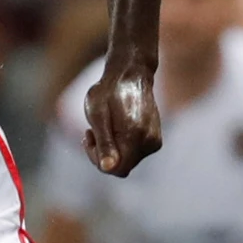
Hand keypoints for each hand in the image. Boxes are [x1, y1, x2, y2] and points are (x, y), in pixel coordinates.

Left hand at [83, 59, 161, 175]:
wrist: (130, 74)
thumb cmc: (109, 92)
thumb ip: (105, 143)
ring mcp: (154, 141)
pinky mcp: (154, 140)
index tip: (88, 137)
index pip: (115, 169)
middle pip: (121, 167)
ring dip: (110, 149)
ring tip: (102, 126)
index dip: (98, 159)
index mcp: (136, 136)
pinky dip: (120, 145)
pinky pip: (133, 154)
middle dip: (102, 154)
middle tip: (91, 131)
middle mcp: (150, 141)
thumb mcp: (98, 115)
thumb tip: (108, 168)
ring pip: (126, 161)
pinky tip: (112, 128)